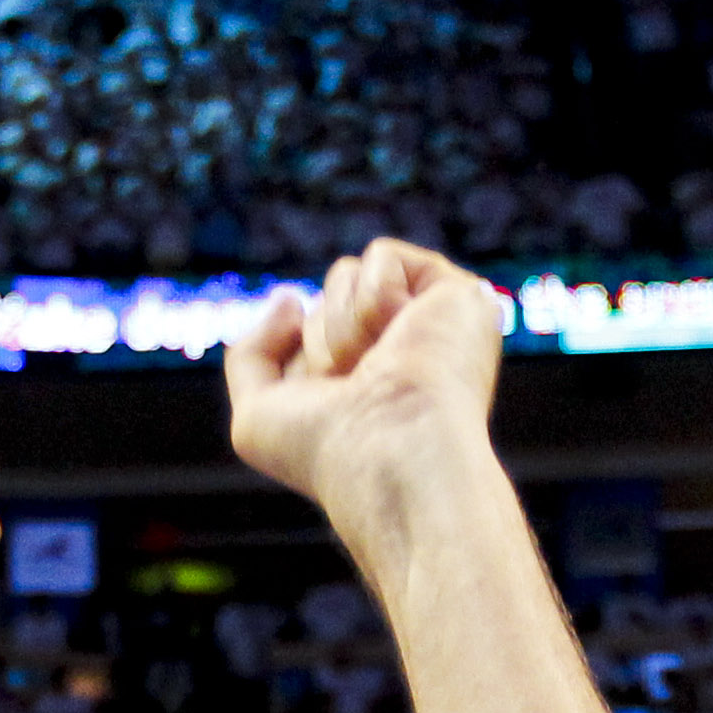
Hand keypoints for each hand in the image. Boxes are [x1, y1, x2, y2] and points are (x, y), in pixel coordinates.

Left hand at [224, 240, 507, 546]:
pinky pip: (382, 257)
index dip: (301, 368)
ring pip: (347, 274)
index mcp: (366, 383)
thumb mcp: (256, 416)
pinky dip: (375, 299)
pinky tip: (404, 340)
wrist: (389, 455)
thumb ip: (252, 355)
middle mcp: (403, 353)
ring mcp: (433, 324)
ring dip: (343, 327)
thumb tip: (290, 298)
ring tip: (378, 368)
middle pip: (325, 300)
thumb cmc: (327, 452)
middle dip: (321, 342)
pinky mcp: (460, 295)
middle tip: (354, 389)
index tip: (328, 414)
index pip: (307, 335)